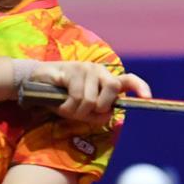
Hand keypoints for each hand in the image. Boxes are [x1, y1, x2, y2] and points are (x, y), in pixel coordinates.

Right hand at [28, 62, 150, 122]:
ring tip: (66, 108)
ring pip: (92, 99)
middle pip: (112, 89)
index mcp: (104, 80)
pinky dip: (68, 107)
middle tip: (84, 111)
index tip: (148, 98)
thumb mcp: (81, 108)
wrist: (35, 82)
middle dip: (100, 107)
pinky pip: (77, 97)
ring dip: (78, 111)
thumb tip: (106, 115)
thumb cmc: (60, 95)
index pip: (128, 81)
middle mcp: (98, 71)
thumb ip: (97, 113)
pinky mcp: (72, 70)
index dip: (140, 87)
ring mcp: (85, 68)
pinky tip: (60, 104)